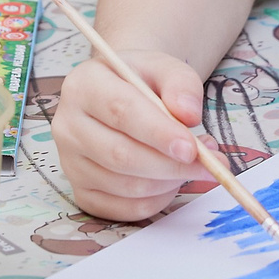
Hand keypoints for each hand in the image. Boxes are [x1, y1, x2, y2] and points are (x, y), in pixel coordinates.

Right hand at [52, 49, 206, 222]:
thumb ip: (181, 85)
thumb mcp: (164, 68)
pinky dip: (157, 200)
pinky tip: (171, 180)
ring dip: (168, 182)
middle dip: (171, 165)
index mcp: (83, 85)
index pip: (120, 111)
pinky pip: (123, 209)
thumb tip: (189, 115)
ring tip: (192, 165)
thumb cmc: (142, 81)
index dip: (158, 133)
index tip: (191, 148)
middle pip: (120, 155)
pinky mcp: (81, 191)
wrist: (120, 94)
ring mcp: (70, 163)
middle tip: (210, 166)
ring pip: (125, 186)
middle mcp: (68, 125)